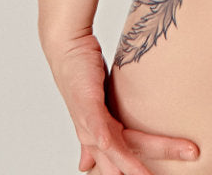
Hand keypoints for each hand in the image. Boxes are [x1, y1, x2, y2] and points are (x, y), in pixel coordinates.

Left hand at [49, 33, 198, 173]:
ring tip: (144, 174)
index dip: (135, 171)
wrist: (66, 49)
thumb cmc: (83, 76)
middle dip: (142, 170)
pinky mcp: (85, 101)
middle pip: (124, 156)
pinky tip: (109, 143)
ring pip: (114, 145)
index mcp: (100, 137)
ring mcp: (88, 119)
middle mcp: (93, 134)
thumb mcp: (94, 108)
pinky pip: (95, 119)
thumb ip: (96, 136)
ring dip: (129, 161)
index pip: (122, 160)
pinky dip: (101, 133)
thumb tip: (84, 168)